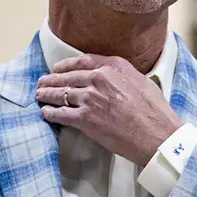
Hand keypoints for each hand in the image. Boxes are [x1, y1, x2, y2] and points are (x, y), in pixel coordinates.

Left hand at [37, 55, 183, 166]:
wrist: (157, 135)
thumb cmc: (155, 112)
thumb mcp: (142, 81)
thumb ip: (122, 75)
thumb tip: (113, 77)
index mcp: (114, 66)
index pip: (82, 61)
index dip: (66, 65)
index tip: (57, 68)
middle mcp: (99, 78)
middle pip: (67, 76)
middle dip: (52, 80)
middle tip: (42, 82)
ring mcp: (90, 98)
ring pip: (61, 93)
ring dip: (47, 95)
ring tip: (40, 96)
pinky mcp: (85, 118)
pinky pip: (60, 113)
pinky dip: (50, 113)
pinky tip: (45, 113)